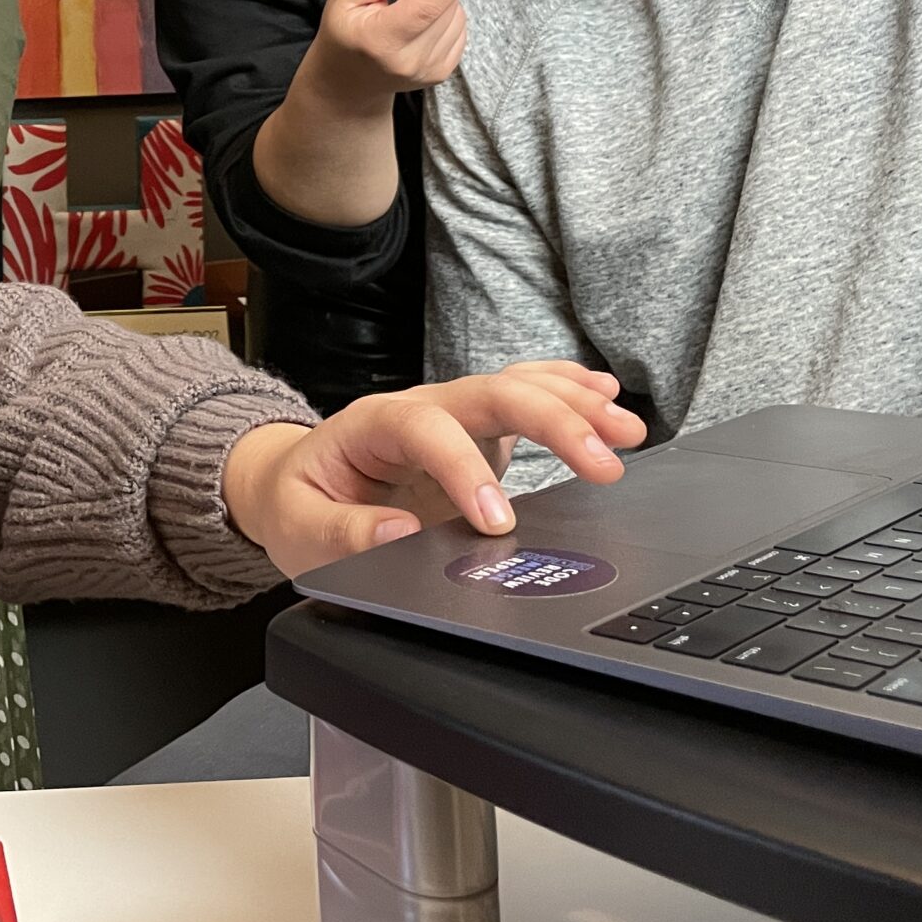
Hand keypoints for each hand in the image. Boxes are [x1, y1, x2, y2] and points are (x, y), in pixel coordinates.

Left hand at [221, 363, 645, 578]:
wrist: (295, 479)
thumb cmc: (298, 503)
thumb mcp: (299, 528)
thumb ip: (342, 533)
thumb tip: (396, 533)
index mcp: (372, 424)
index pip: (426, 428)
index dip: (465, 469)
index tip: (498, 522)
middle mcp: (419, 407)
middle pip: (490, 392)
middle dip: (551, 420)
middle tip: (604, 463)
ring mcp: (452, 413)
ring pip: (517, 388)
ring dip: (574, 403)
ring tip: (627, 429)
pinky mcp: (476, 429)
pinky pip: (524, 395)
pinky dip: (566, 389)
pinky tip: (605, 395)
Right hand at [301, 0, 483, 111]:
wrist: (349, 82)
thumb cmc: (346, 34)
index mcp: (381, 40)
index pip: (425, 7)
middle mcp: (409, 60)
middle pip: (444, 4)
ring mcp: (428, 70)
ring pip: (457, 14)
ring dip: (437, 1)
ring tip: (407, 11)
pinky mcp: (442, 72)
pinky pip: (460, 29)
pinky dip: (444, 17)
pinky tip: (420, 25)